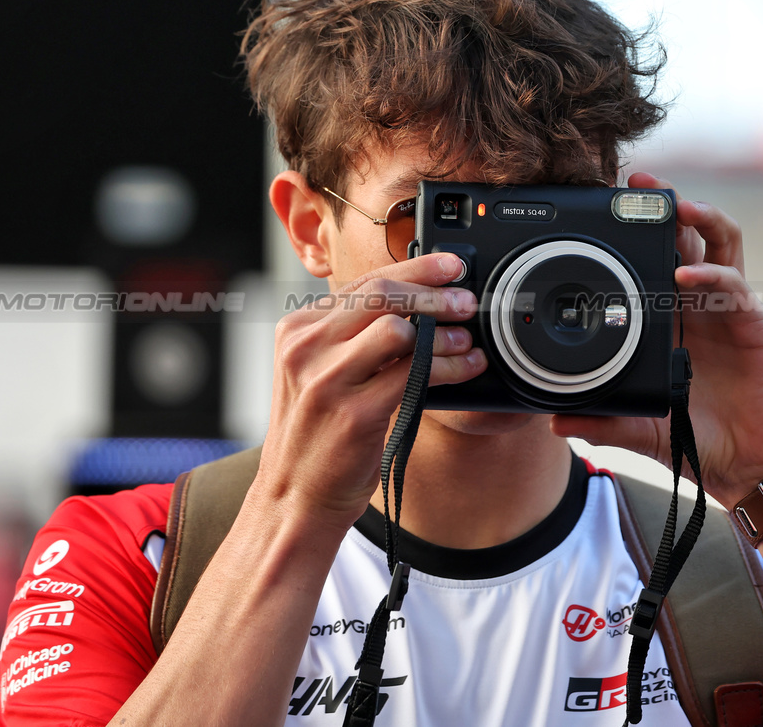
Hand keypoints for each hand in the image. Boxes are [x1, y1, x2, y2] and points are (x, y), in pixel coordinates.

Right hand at [253, 253, 486, 528]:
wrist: (296, 496)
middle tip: (467, 303)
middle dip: (433, 295)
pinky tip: (467, 368)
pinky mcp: (353, 413)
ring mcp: (326, 380)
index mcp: (297, 329)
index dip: (415, 269)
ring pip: (398, 329)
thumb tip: (420, 303)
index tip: (450, 267)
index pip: (363, 283)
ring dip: (442, 334)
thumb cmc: (319, 434)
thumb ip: (356, 336)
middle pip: (382, 295)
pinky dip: (449, 367)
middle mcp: (305, 347)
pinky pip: (413, 374)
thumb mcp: (324, 373)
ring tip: (467, 342)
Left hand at [550, 172, 762, 508]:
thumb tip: (554, 423)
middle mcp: (701, 304)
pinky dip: (711, 273)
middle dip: (667, 202)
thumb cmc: (704, 439)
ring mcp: (729, 309)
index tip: (605, 210)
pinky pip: (735, 284)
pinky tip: (686, 273)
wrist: (753, 466)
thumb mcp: (642, 430)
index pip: (657, 258)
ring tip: (675, 203)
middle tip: (636, 181)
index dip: (637, 232)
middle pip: (689, 235)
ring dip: (700, 216)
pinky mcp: (754, 323)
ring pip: (721, 242)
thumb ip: (605, 421)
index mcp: (674, 319)